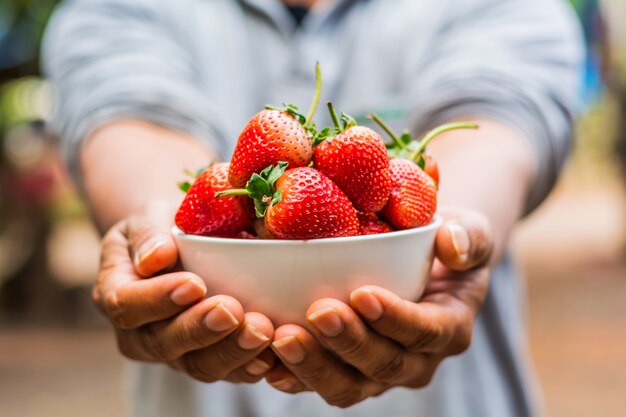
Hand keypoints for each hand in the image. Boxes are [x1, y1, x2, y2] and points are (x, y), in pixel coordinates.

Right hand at [92, 202, 275, 382]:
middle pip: (164, 343)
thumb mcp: (149, 216)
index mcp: (118, 294)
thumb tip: (156, 257)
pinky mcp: (210, 359)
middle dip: (200, 329)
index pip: (128, 305)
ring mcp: (176, 352)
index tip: (194, 284)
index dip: (158, 300)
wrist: (184, 244)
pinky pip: (229, 372)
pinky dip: (251, 365)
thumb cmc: (165, 227)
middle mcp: (141, 333)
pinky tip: (273, 355)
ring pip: (199, 365)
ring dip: (232, 351)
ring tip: (261, 331)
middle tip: (232, 310)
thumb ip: (149, 233)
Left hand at [264, 208, 492, 406]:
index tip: (363, 294)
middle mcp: (415, 359)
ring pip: (349, 385)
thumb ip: (468, 236)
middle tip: (318, 312)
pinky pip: (319, 382)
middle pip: (384, 365)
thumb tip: (453, 245)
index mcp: (449, 328)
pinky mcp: (346, 370)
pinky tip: (265, 359)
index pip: (427, 332)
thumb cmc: (443, 242)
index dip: (396, 319)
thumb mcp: (469, 229)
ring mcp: (378, 371)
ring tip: (282, 338)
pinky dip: (292, 375)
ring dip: (315, 366)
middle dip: (350, 343)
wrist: (421, 262)